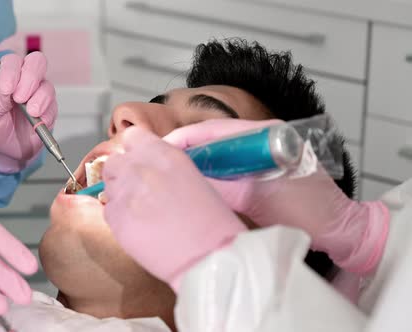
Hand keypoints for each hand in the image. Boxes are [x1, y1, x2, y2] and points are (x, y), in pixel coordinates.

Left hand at [0, 52, 57, 172]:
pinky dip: (46, 114)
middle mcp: (25, 80)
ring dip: (39, 98)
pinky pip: (53, 108)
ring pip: (47, 86)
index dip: (12, 71)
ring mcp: (39, 95)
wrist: (1, 149)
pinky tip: (36, 122)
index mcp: (6, 75)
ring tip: (30, 112)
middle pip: (37, 62)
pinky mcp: (49, 111)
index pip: (13, 60)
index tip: (7, 89)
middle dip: (31, 77)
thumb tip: (8, 84)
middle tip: (20, 97)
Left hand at [102, 127, 246, 289]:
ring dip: (120, 195)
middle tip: (137, 190)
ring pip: (108, 186)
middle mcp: (141, 168)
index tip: (138, 161)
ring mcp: (125, 192)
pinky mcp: (116, 218)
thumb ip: (166, 166)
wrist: (208, 256)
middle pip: (113, 162)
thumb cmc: (210, 223)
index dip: (134, 150)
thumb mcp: (194, 178)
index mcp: (164, 154)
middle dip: (122, 174)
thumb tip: (150, 167)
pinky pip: (108, 211)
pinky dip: (119, 218)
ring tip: (142, 212)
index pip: (133, 136)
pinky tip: (139, 227)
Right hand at [164, 119, 389, 274]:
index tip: (156, 152)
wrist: (340, 230)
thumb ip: (221, 186)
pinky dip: (209, 175)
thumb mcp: (257, 198)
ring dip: (194, 164)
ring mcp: (260, 152)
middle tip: (154, 164)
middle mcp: (260, 136)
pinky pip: (227, 167)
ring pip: (216, 153)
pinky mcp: (260, 169)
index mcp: (263, 133)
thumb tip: (183, 180)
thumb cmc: (307, 212)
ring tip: (167, 175)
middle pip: (210, 139)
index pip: (210, 130)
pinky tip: (193, 185)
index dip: (181, 140)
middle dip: (182, 151)